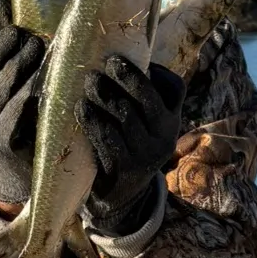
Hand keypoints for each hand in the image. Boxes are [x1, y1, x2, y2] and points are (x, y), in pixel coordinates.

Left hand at [77, 57, 184, 233]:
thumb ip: (135, 99)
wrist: (122, 198)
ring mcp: (147, 154)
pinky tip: (81, 108)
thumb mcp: (142, 125)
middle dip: (126, 77)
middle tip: (104, 65)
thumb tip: (112, 60)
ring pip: (125, 116)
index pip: (175, 89)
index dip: (155, 70)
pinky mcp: (126, 168)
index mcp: (171, 120)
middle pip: (148, 99)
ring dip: (104, 95)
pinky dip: (93, 120)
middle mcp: (164, 136)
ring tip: (89, 82)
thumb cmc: (127, 147)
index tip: (125, 59)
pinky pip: (108, 138)